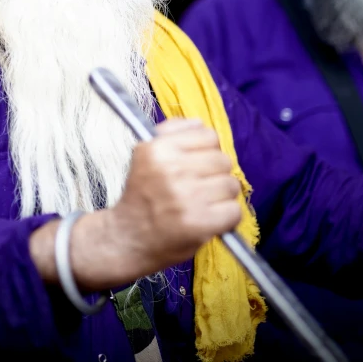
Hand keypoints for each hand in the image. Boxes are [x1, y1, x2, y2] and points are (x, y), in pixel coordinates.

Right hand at [29, 118, 241, 290]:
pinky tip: (211, 219)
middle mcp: (171, 170)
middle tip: (200, 186)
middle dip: (215, 173)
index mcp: (158, 149)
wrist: (128, 238)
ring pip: (231, 185)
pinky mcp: (199, 224)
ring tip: (205, 203)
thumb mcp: (145, 154)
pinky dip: (227, 217)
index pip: (209, 136)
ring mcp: (187, 198)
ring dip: (222, 196)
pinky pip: (234, 211)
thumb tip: (200, 124)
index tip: (198, 163)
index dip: (207, 150)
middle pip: (223, 160)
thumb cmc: (142, 194)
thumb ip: (172, 132)